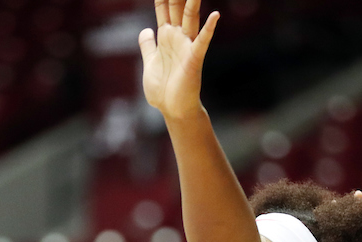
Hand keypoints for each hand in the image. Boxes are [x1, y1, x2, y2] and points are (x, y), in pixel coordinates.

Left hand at [139, 0, 219, 120]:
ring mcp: (187, 47)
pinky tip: (215, 15)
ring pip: (191, 17)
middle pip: (177, 6)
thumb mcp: (149, 63)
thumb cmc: (163, 89)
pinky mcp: (194, 60)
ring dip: (192, 1)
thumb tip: (145, 30)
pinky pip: (202, 42)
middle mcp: (178, 37)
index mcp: (166, 36)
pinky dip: (209, 29)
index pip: (163, 7)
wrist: (173, 110)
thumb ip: (147, 45)